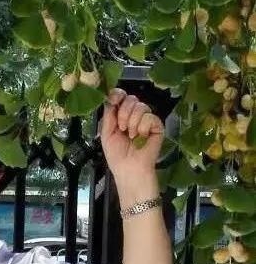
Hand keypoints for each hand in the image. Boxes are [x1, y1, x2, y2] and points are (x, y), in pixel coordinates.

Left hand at [100, 88, 164, 202]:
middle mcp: (134, 115)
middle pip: (131, 99)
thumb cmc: (116, 154)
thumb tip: (110, 97)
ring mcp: (147, 120)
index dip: (117, 94)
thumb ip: (108, 114)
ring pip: (141, 106)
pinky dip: (143, 127)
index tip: (114, 98)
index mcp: (120, 115)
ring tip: (131, 136)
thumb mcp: (106, 133)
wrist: (129, 169)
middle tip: (122, 128)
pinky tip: (141, 137)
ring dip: (132, 122)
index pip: (121, 97)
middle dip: (123, 113)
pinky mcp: (157, 126)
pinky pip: (150, 117)